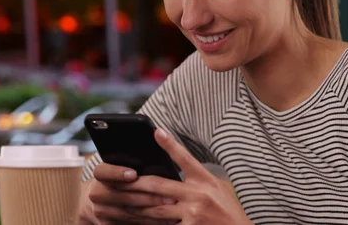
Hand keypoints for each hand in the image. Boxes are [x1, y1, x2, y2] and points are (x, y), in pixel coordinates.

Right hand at [78, 162, 175, 224]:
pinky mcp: (107, 224)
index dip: (118, 173)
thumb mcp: (118, 170)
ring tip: (172, 207)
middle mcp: (96, 193)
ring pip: (131, 212)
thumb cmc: (117, 180)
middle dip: (149, 197)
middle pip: (123, 196)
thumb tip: (157, 162)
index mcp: (99, 175)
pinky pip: (133, 223)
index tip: (133, 174)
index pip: (103, 171)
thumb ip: (132, 166)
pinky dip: (150, 221)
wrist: (96, 202)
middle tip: (170, 196)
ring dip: (154, 211)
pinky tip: (165, 219)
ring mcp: (101, 211)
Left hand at [116, 129, 253, 224]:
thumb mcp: (219, 188)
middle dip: (136, 183)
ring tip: (121, 202)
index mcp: (206, 180)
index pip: (185, 158)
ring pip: (156, 208)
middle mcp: (199, 194)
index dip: (170, 144)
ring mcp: (193, 213)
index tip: (157, 131)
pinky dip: (151, 224)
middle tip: (118, 179)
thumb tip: (179, 172)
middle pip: (159, 185)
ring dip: (137, 206)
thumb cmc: (229, 211)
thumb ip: (199, 180)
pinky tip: (138, 221)